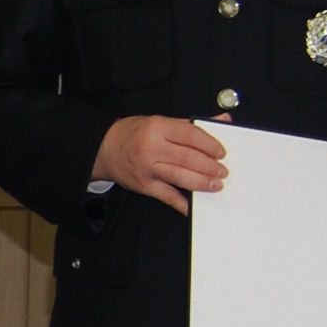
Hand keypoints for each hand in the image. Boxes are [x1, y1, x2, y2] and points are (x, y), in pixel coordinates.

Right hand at [90, 114, 229, 213]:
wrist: (104, 149)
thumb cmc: (133, 134)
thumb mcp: (161, 122)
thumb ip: (191, 124)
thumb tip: (221, 120)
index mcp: (158, 127)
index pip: (191, 135)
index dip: (210, 144)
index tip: (221, 152)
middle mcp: (152, 148)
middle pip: (188, 158)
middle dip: (210, 167)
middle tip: (222, 171)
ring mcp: (148, 169)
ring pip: (181, 177)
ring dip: (202, 183)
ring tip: (216, 185)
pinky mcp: (145, 186)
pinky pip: (168, 196)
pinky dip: (183, 204)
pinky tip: (194, 206)